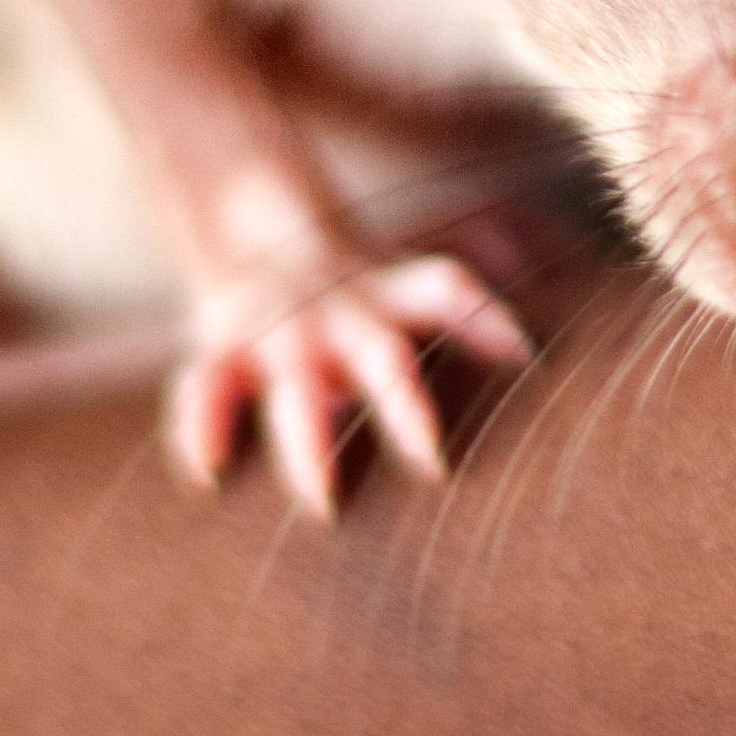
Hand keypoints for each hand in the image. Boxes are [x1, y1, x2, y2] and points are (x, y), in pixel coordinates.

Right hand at [164, 249, 531, 516]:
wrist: (253, 233)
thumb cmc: (359, 291)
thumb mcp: (409, 283)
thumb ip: (468, 315)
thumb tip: (536, 352)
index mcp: (392, 298)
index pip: (448, 295)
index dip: (484, 321)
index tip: (524, 358)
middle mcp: (340, 320)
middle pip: (381, 360)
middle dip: (405, 410)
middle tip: (433, 467)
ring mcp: (279, 339)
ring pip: (296, 393)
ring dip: (310, 446)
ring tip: (323, 503)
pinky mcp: (220, 355)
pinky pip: (202, 390)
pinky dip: (200, 425)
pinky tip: (208, 469)